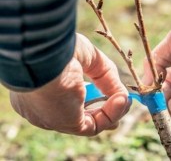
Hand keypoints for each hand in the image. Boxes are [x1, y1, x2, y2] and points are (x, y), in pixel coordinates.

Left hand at [10, 33, 129, 135]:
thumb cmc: (59, 49)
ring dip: (112, 112)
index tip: (108, 93)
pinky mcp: (66, 124)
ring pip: (89, 123)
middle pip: (78, 116)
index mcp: (40, 88)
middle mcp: (43, 108)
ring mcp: (54, 118)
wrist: (43, 54)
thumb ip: (105, 76)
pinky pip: (95, 125)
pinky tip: (122, 100)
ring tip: (126, 99)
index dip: (90, 98)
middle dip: (103, 111)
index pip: (66, 100)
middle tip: (122, 102)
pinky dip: (112, 114)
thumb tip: (122, 95)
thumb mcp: (88, 58)